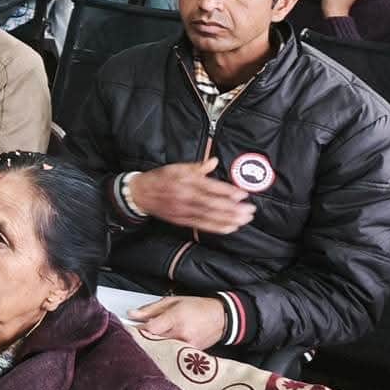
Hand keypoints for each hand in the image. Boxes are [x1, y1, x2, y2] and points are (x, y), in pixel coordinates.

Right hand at [127, 160, 255, 233]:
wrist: (140, 193)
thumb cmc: (160, 178)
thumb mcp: (177, 167)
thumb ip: (198, 166)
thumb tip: (214, 161)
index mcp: (185, 181)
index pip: (210, 187)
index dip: (227, 191)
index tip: (243, 194)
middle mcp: (185, 196)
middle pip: (212, 204)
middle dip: (233, 209)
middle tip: (249, 210)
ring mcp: (183, 210)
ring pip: (209, 216)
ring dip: (229, 219)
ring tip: (244, 220)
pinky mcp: (182, 220)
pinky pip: (202, 225)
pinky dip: (217, 228)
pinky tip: (230, 228)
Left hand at [131, 294, 228, 348]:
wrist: (222, 318)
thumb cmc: (198, 307)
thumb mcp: (172, 301)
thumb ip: (150, 309)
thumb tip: (132, 314)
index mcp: (175, 319)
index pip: (149, 329)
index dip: (136, 329)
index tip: (130, 328)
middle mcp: (181, 335)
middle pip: (153, 341)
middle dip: (142, 339)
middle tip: (136, 336)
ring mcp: (186, 347)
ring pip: (160, 350)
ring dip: (152, 346)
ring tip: (148, 341)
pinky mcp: (190, 355)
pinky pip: (170, 354)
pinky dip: (163, 351)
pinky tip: (160, 347)